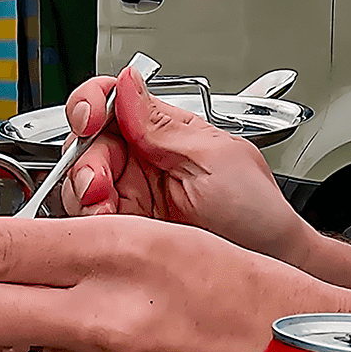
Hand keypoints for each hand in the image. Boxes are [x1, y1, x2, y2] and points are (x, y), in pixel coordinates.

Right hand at [60, 66, 313, 266]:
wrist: (272, 266)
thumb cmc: (258, 214)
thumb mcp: (214, 161)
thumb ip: (162, 127)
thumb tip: (126, 85)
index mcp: (164, 134)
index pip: (112, 101)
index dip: (92, 103)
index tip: (90, 119)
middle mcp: (141, 163)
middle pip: (86, 147)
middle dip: (86, 163)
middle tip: (100, 185)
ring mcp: (130, 199)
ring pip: (78, 187)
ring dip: (85, 199)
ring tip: (109, 213)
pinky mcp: (122, 235)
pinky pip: (87, 225)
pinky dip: (88, 227)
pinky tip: (108, 231)